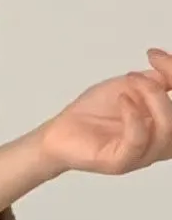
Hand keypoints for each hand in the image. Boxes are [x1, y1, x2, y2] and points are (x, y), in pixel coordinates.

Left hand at [39, 48, 171, 177]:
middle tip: (141, 75)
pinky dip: (134, 116)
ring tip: (130, 85)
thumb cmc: (94, 113)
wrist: (60, 132)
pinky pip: (138, 141)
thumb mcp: (131, 87)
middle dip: (164, 91)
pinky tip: (123, 100)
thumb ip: (157, 79)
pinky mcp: (121, 162)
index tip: (155, 56)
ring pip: (167, 130)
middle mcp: (158, 142)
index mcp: (164, 124)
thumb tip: (171, 66)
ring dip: (152, 98)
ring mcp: (141, 155)